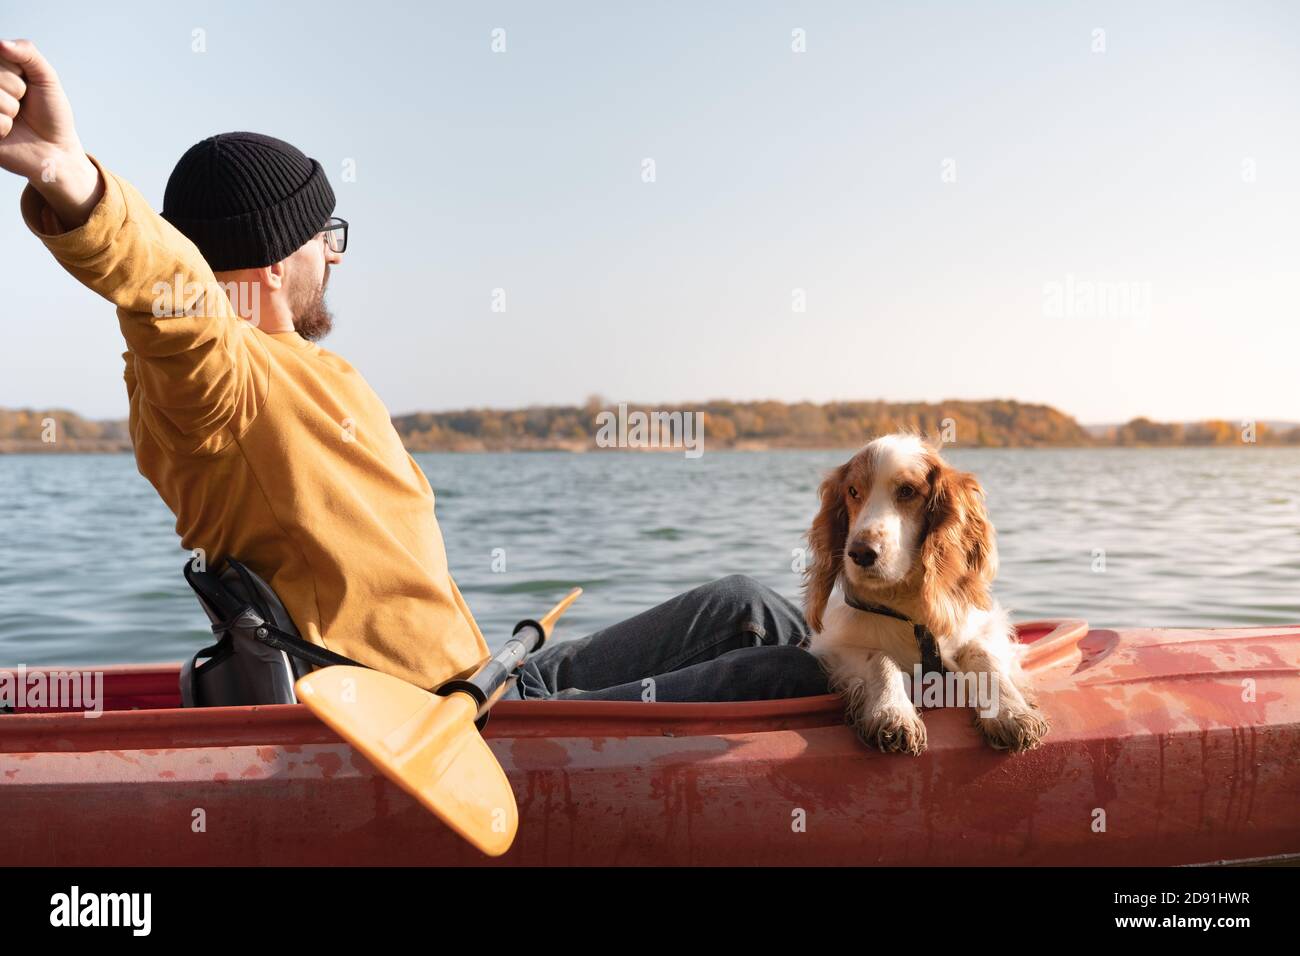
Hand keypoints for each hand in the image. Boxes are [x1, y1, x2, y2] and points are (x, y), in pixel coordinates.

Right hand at [0, 38, 100, 226]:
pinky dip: (3, 125)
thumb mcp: (46, 79)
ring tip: (15, 118)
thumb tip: (1, 43)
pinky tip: (7, 131)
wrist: (55, 151)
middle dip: (16, 89)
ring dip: (9, 108)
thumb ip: (28, 54)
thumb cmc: (51, 114)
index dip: (16, 71)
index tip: (26, 83)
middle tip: (22, 103)